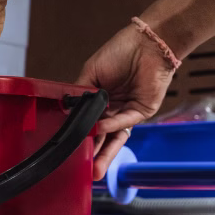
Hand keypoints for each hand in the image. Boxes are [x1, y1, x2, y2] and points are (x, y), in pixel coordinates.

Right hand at [76, 23, 176, 179]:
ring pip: (116, 136)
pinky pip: (126, 121)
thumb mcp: (90, 74)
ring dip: (106, 152)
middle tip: (86, 170)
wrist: (146, 43)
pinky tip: (100, 128)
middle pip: (103, 136)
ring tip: (96, 168)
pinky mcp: (143, 110)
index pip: (90, 124)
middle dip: (95, 153)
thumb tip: (68, 113)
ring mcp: (129, 111)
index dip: (82, 137)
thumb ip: (79, 95)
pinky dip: (113, 125)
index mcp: (100, 100)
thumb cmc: (119, 52)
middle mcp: (114, 108)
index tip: (71, 150)